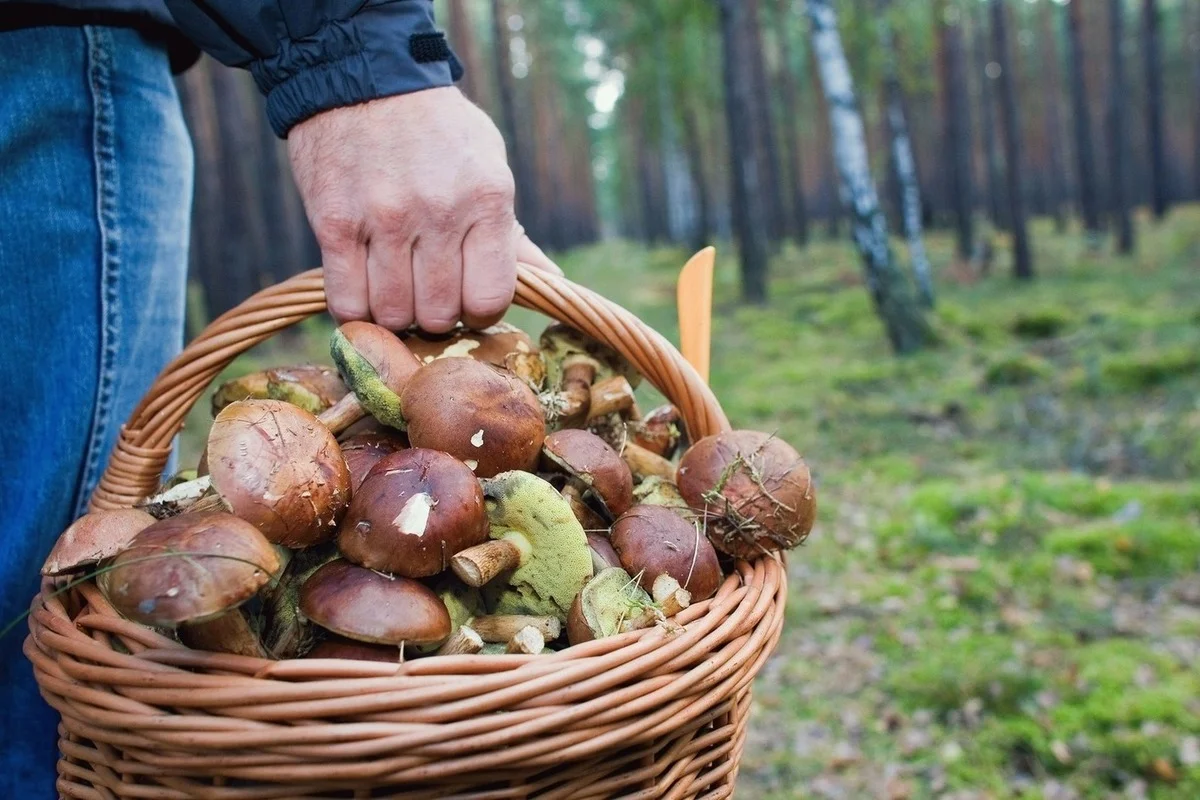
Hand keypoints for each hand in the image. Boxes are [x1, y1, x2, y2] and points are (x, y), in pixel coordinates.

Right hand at [288, 87, 558, 331]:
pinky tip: (363, 290)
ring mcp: (384, 219)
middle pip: (439, 314)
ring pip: (392, 314)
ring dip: (394, 313)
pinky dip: (356, 309)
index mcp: (486, 199)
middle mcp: (438, 212)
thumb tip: (552, 282)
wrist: (364, 76)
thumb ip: (512, 234)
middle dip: (436, 314)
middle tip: (427, 292)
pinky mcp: (334, 224)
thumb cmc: (437, 130)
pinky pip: (347, 301)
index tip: (467, 299)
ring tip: (395, 288)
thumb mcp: (489, 167)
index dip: (479, 312)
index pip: (490, 298)